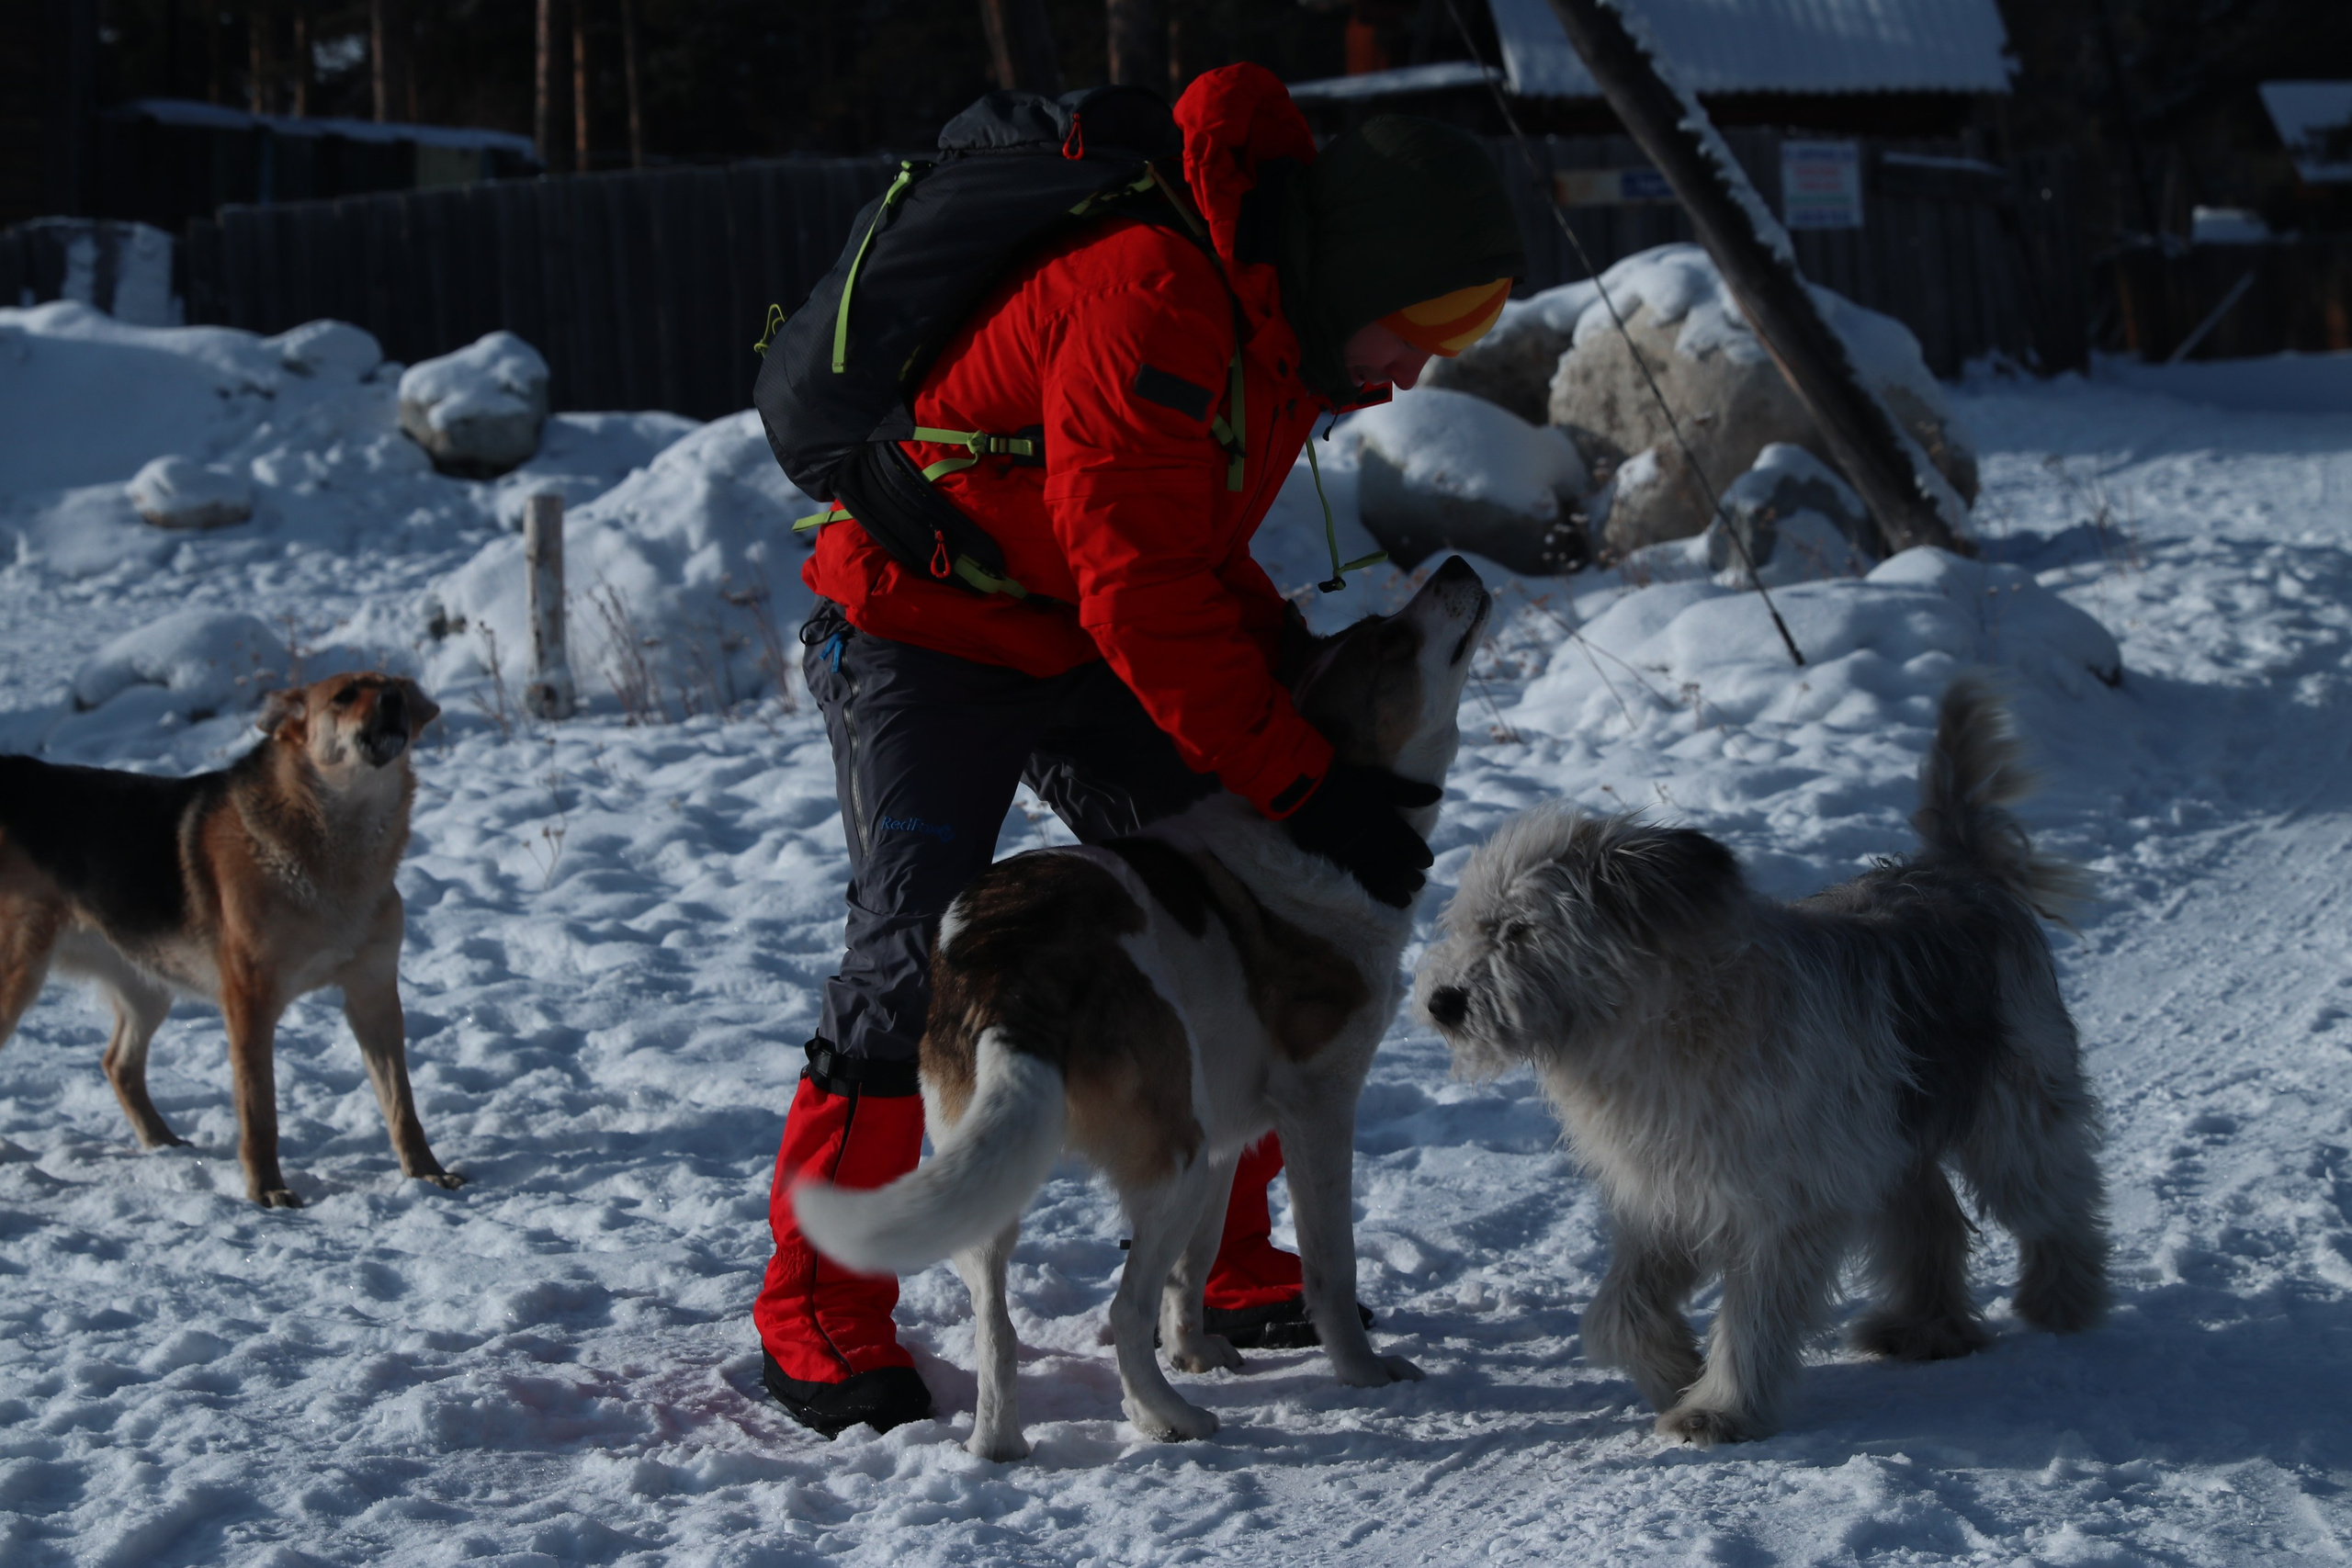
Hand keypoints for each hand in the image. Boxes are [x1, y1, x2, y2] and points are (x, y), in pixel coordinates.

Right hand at [1281, 764, 1440, 906]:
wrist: (1307, 791)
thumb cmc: (1346, 783)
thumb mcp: (1380, 782)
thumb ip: (1408, 792)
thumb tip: (1438, 794)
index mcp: (1389, 824)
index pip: (1413, 847)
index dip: (1422, 857)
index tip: (1426, 864)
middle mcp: (1375, 844)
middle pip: (1399, 868)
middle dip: (1412, 879)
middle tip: (1419, 884)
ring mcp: (1356, 856)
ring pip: (1382, 880)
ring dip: (1395, 892)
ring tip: (1405, 900)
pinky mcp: (1336, 862)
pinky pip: (1358, 882)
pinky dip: (1372, 892)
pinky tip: (1378, 899)